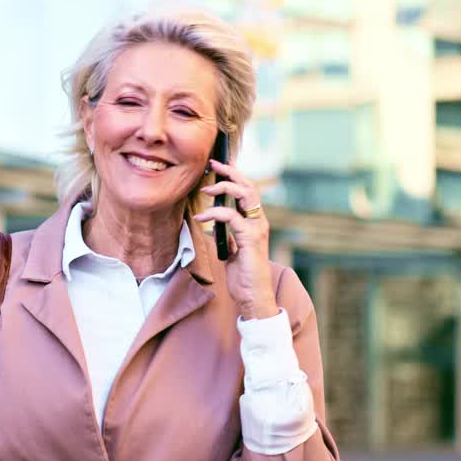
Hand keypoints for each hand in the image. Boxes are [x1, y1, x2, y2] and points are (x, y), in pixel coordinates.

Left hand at [194, 160, 278, 319]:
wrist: (253, 296)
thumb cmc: (244, 276)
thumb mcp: (234, 252)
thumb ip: (229, 238)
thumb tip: (216, 229)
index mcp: (255, 222)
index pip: (248, 191)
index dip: (235, 176)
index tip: (219, 167)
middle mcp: (259, 221)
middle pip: (249, 186)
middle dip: (231, 172)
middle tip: (214, 164)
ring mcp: (256, 228)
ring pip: (244, 195)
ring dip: (224, 187)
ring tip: (206, 188)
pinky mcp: (250, 238)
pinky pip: (231, 217)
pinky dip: (214, 213)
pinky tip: (201, 216)